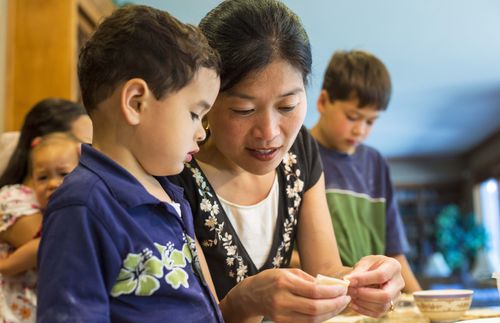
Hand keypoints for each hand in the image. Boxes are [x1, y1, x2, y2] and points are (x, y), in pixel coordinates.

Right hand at [221, 268, 350, 322]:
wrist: (251, 295)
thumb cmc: (273, 279)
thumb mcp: (289, 272)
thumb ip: (309, 279)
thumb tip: (332, 286)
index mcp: (284, 282)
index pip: (314, 291)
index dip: (332, 292)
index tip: (343, 288)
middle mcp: (282, 299)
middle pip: (314, 307)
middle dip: (335, 304)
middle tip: (346, 298)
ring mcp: (281, 314)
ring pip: (312, 318)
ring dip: (331, 313)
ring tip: (341, 305)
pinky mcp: (282, 322)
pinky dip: (321, 318)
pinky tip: (329, 311)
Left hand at [344, 255, 403, 317]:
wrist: (376, 270)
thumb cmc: (370, 265)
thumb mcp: (365, 262)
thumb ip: (358, 271)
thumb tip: (348, 281)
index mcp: (393, 266)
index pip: (381, 275)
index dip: (363, 279)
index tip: (349, 280)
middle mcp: (399, 282)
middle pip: (385, 295)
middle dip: (365, 295)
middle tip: (350, 291)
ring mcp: (396, 296)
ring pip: (382, 306)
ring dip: (363, 303)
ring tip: (351, 296)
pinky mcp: (391, 305)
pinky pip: (379, 313)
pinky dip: (364, 310)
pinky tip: (354, 303)